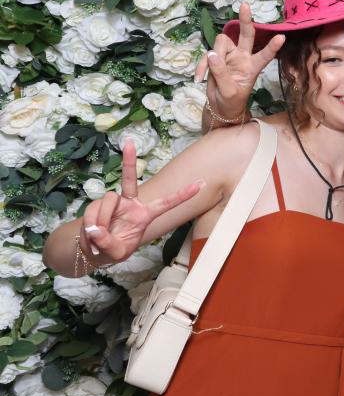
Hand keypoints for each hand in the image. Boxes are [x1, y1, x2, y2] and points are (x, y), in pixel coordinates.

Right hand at [79, 139, 203, 262]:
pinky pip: (94, 209)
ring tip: (99, 236)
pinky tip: (92, 233)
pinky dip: (91, 223)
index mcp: (145, 215)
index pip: (166, 203)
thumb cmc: (113, 249)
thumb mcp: (116, 253)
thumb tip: (95, 229)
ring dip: (102, 220)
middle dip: (129, 161)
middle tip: (129, 141)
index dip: (182, 194)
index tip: (200, 183)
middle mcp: (130, 203)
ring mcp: (113, 202)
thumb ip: (108, 243)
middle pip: (130, 179)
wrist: (94, 248)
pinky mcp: (98, 204)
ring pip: (107, 202)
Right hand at [194, 2, 283, 120]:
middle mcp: (243, 57)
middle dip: (245, 20)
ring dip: (213, 56)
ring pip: (221, 42)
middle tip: (245, 5)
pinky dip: (201, 65)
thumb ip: (221, 73)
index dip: (272, 47)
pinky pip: (207, 54)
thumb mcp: (228, 91)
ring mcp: (229, 55)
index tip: (282, 37)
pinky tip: (199, 78)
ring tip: (208, 75)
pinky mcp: (216, 57)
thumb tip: (212, 54)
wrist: (220, 106)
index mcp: (252, 67)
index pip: (265, 55)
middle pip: (246, 35)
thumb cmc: (231, 101)